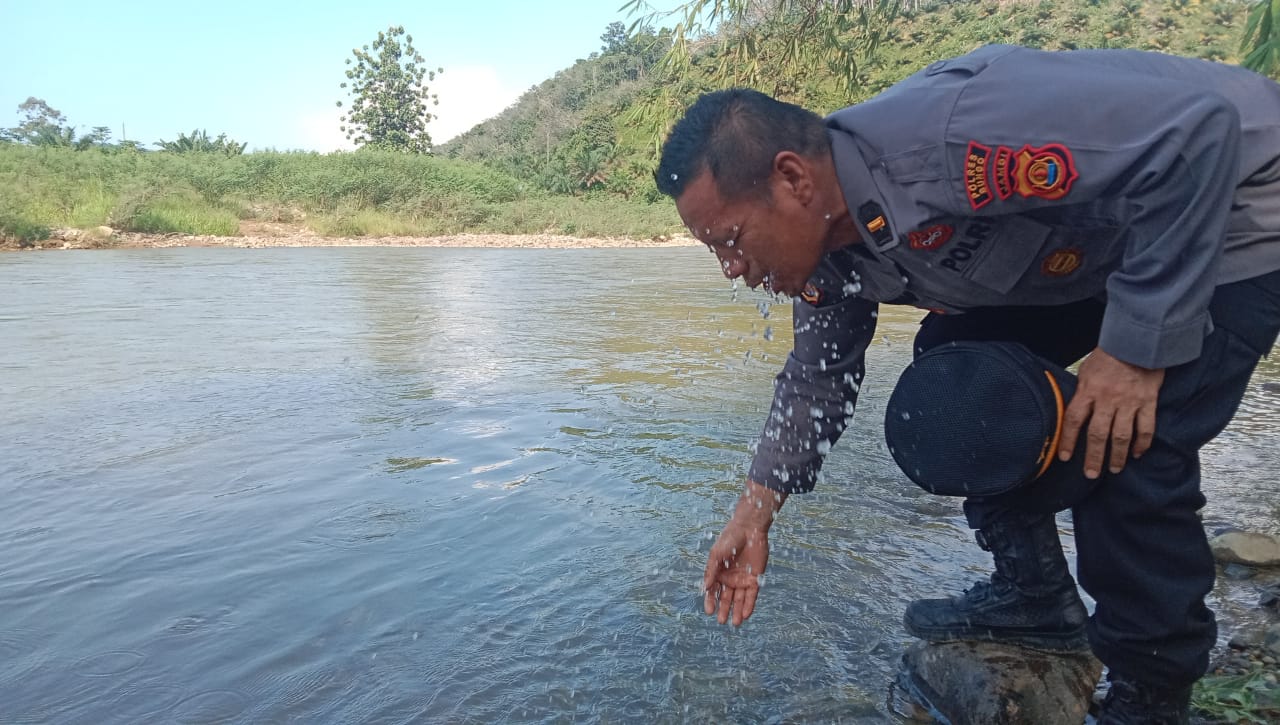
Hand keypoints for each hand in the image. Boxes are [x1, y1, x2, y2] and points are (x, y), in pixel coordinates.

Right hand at [703, 519, 769, 625]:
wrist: (749, 529)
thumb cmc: (729, 539)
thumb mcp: (716, 554)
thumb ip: (711, 571)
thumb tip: (705, 587)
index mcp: (718, 573)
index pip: (713, 591)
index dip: (710, 602)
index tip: (709, 611)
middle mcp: (730, 579)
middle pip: (726, 598)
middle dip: (724, 610)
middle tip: (722, 621)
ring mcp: (743, 580)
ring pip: (739, 600)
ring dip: (737, 611)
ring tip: (735, 624)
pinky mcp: (755, 579)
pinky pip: (751, 595)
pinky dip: (749, 605)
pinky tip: (746, 615)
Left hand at [1058, 347, 1164, 477]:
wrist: (1138, 341)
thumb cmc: (1109, 355)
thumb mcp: (1086, 370)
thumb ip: (1082, 392)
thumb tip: (1075, 411)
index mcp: (1088, 391)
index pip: (1074, 420)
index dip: (1068, 441)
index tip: (1065, 457)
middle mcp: (1107, 400)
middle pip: (1098, 435)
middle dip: (1093, 457)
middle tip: (1091, 474)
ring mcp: (1129, 403)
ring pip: (1122, 436)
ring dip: (1118, 456)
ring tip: (1114, 469)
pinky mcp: (1148, 402)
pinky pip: (1146, 428)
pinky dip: (1142, 443)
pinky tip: (1138, 454)